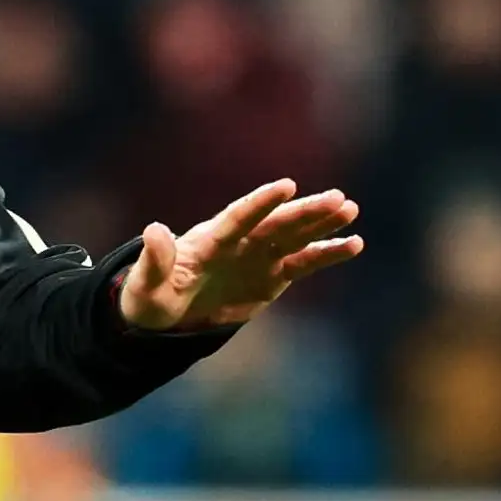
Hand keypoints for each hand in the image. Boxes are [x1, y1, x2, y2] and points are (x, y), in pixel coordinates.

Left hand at [117, 180, 362, 330]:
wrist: (166, 315)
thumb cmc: (150, 299)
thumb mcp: (146, 287)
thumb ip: (155, 261)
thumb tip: (153, 230)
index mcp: (208, 241)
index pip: (239, 218)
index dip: (261, 203)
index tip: (286, 185)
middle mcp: (238, 243)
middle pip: (275, 223)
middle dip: (305, 211)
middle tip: (338, 198)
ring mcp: (257, 257)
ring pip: (294, 236)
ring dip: (322, 223)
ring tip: (351, 209)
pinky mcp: (272, 276)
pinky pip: (303, 262)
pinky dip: (327, 253)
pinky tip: (354, 244)